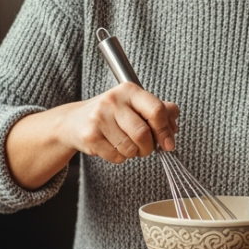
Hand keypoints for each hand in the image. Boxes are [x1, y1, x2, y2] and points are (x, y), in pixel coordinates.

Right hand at [61, 82, 178, 163]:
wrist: (74, 121)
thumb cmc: (112, 114)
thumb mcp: (135, 105)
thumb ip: (160, 111)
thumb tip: (174, 129)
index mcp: (129, 90)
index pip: (156, 110)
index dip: (165, 130)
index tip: (169, 144)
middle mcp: (113, 101)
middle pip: (143, 133)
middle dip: (149, 147)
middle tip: (146, 147)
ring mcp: (99, 118)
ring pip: (131, 148)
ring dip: (134, 153)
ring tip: (127, 144)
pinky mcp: (90, 136)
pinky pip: (117, 156)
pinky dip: (120, 157)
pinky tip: (113, 146)